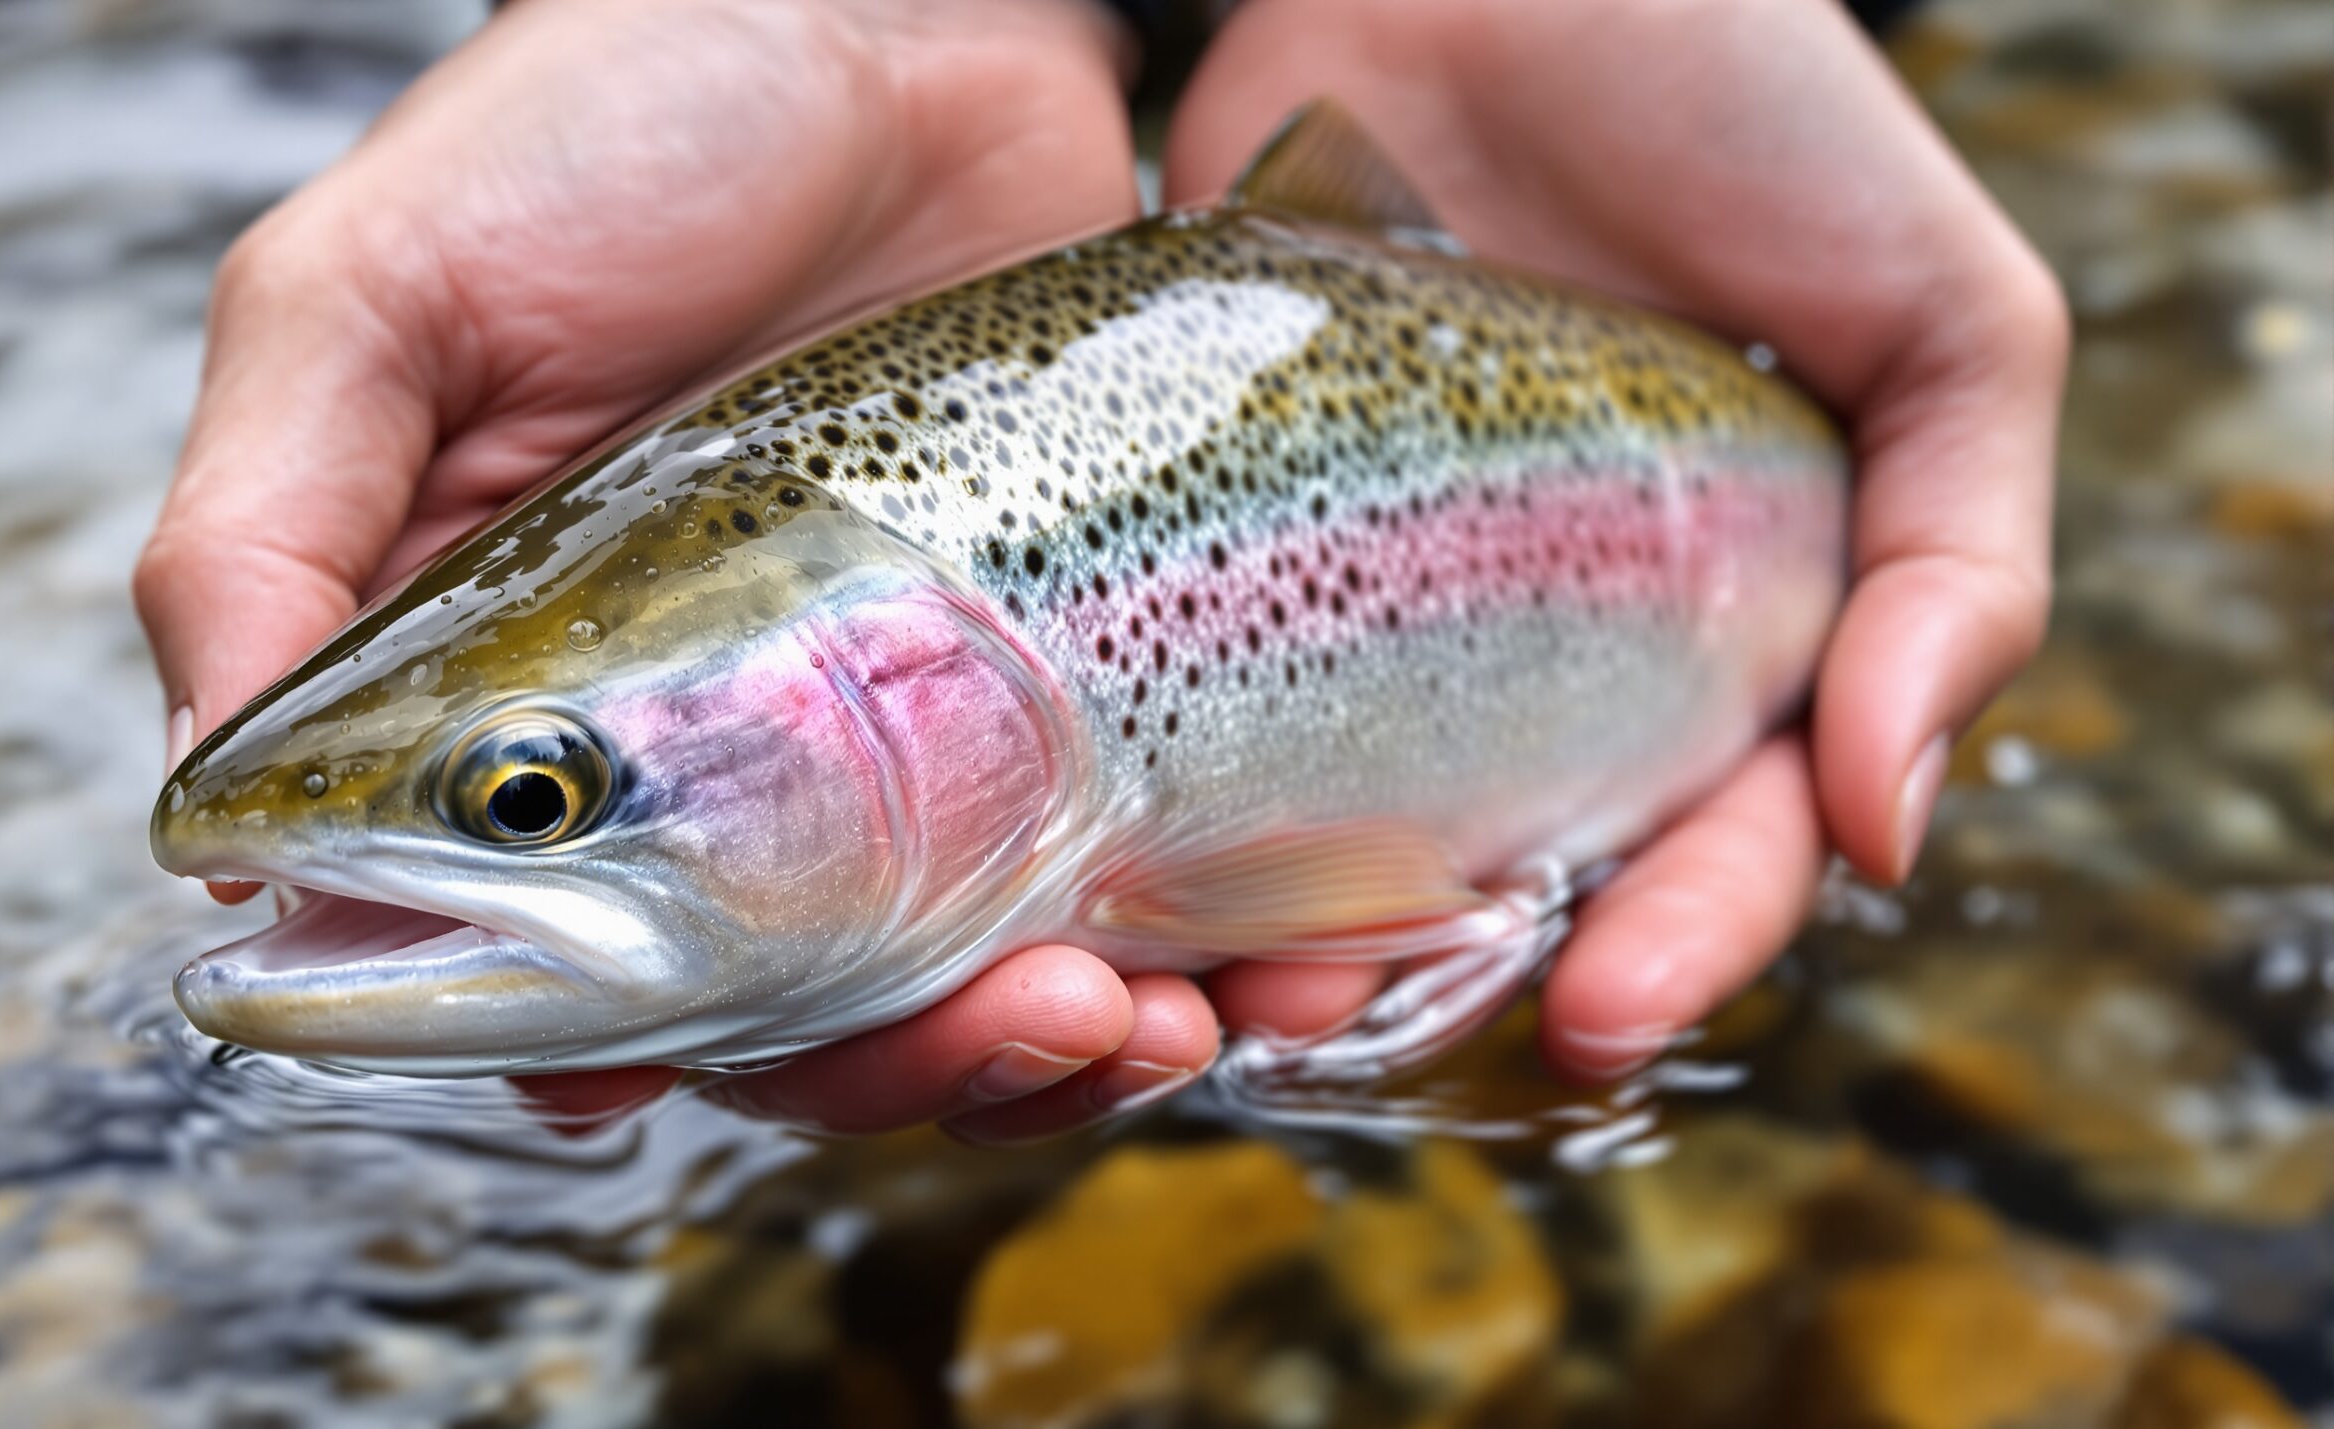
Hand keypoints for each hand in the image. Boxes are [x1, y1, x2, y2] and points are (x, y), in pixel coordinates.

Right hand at [137, 0, 1222, 1138]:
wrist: (897, 6)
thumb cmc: (606, 124)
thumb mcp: (373, 302)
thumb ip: (262, 538)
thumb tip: (206, 839)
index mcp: (526, 707)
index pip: (544, 961)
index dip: (613, 1057)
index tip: (667, 1080)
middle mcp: (721, 753)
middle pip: (795, 1016)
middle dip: (900, 1068)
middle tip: (1021, 1026)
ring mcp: (913, 731)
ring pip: (974, 975)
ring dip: (1059, 1047)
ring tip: (1145, 1019)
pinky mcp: (1075, 680)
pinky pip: (1136, 869)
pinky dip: (1211, 961)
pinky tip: (1267, 978)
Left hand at [1162, 0, 2065, 1081]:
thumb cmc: (1749, 107)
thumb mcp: (1946, 325)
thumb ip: (1959, 567)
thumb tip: (1893, 833)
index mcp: (1735, 633)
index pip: (1721, 839)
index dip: (1683, 940)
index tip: (1605, 1010)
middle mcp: (1561, 645)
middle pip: (1520, 869)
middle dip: (1455, 978)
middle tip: (1363, 1033)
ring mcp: (1390, 593)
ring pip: (1348, 814)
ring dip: (1292, 929)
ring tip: (1233, 996)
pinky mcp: (1233, 522)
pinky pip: (1203, 680)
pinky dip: (1177, 782)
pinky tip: (1129, 859)